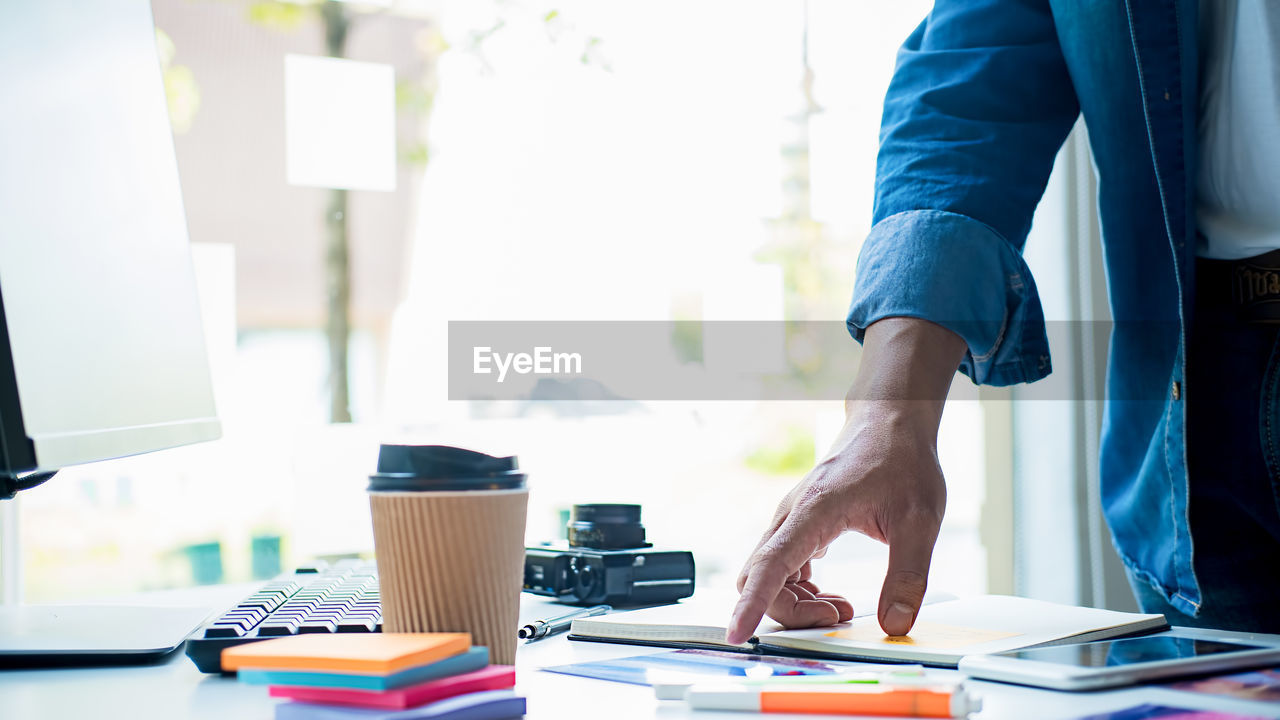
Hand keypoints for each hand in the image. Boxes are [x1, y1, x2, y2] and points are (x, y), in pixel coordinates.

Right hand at [726, 318, 964, 644]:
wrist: (890, 423)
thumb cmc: (902, 461)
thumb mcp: (921, 521)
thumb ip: (909, 575)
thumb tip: (896, 625)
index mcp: (814, 510)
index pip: (771, 564)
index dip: (753, 604)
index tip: (738, 634)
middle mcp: (792, 515)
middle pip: (761, 577)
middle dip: (791, 611)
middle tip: (841, 616)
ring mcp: (791, 520)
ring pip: (768, 574)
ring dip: (796, 603)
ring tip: (843, 607)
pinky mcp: (798, 525)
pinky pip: (780, 567)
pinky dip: (798, 592)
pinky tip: (831, 596)